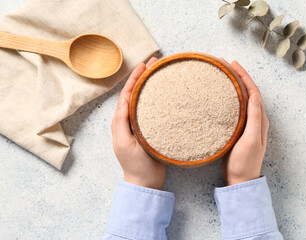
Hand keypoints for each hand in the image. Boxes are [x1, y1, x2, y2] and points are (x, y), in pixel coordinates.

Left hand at [111, 57, 165, 189]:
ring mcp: (142, 124)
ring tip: (160, 72)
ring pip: (145, 99)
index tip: (144, 65)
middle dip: (143, 76)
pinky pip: (154, 109)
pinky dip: (158, 98)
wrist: (146, 181)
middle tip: (155, 63)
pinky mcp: (152, 129)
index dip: (135, 78)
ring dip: (151, 85)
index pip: (127, 94)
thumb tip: (124, 100)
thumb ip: (122, 122)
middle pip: (136, 93)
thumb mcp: (125, 143)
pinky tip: (167, 93)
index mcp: (121, 121)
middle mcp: (131, 119)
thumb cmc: (134, 164)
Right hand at [221, 59, 269, 184]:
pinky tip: (220, 95)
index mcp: (260, 119)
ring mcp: (246, 123)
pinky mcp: (238, 128)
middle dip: (238, 76)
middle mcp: (255, 118)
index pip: (253, 91)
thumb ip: (254, 118)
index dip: (244, 76)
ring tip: (222, 74)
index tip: (232, 64)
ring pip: (241, 98)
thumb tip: (255, 96)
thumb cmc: (245, 162)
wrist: (240, 179)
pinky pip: (235, 107)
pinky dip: (229, 97)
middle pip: (247, 91)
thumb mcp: (251, 140)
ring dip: (233, 84)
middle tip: (224, 64)